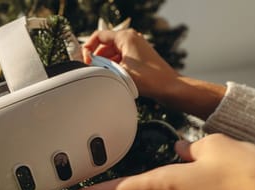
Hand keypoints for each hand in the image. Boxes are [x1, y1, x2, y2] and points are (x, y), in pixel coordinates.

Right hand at [82, 29, 225, 118]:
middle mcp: (131, 39)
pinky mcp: (138, 59)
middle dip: (96, 59)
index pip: (98, 36)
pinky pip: (119, 60)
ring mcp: (135, 49)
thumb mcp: (119, 73)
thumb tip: (88, 66)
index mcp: (126, 37)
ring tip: (104, 78)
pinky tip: (113, 80)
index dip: (88, 48)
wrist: (169, 88)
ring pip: (111, 54)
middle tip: (92, 72)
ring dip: (105, 65)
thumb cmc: (150, 80)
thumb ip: (100, 67)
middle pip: (104, 46)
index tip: (85, 61)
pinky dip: (113, 68)